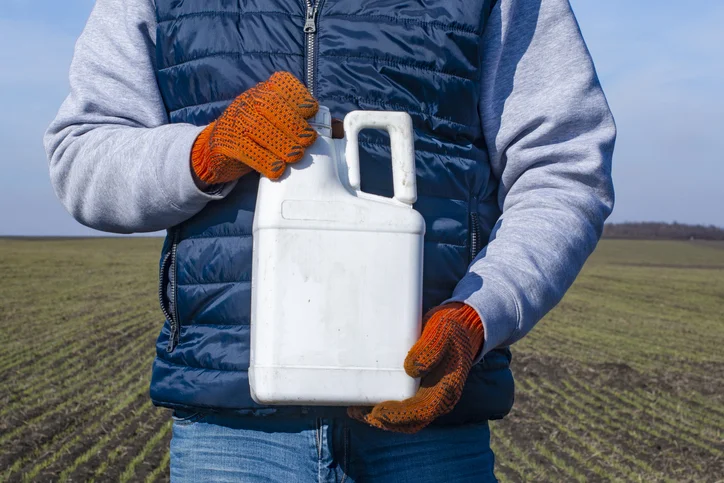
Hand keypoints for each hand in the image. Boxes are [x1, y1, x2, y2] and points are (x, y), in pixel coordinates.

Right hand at [191, 71, 318, 183]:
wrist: (217, 151)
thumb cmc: (258, 137)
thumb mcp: (279, 125)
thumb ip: (307, 123)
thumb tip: (338, 127)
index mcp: (265, 92)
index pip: (282, 83)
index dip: (298, 95)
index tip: (311, 110)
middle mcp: (249, 101)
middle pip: (270, 104)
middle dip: (292, 122)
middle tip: (308, 140)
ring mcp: (235, 120)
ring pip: (257, 126)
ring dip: (280, 142)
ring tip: (296, 155)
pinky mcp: (225, 142)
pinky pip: (244, 149)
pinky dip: (262, 160)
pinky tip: (276, 169)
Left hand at [348, 303, 483, 432]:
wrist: (461, 327)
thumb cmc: (451, 328)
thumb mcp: (442, 331)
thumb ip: (430, 348)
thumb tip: (411, 369)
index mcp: (447, 389)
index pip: (421, 411)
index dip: (398, 415)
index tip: (377, 411)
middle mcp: (438, 399)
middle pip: (409, 422)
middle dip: (383, 421)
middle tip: (357, 412)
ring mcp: (429, 396)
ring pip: (404, 419)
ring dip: (380, 418)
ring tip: (355, 410)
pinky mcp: (421, 390)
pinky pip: (403, 407)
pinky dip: (385, 408)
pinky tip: (366, 401)